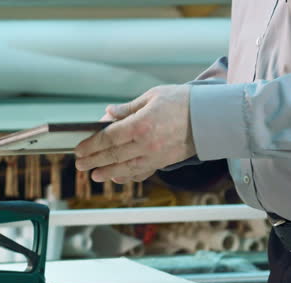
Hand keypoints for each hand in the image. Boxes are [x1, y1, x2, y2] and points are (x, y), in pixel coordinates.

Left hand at [74, 85, 195, 183]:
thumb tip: (108, 114)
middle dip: (94, 161)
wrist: (210, 117)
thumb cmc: (183, 101)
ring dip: (108, 172)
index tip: (79, 149)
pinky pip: (142, 172)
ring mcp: (155, 156)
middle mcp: (146, 143)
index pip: (108, 138)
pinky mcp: (163, 162)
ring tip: (95, 175)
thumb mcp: (152, 96)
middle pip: (113, 155)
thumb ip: (128, 108)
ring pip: (125, 168)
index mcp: (141, 124)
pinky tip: (117, 177)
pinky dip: (128, 176)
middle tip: (80, 165)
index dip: (91, 145)